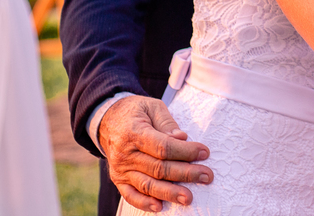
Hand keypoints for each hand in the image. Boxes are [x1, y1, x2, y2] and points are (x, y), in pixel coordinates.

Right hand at [98, 95, 212, 211]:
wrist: (107, 119)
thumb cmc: (136, 111)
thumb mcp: (152, 107)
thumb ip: (167, 123)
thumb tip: (182, 138)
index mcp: (134, 132)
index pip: (163, 147)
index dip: (185, 152)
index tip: (204, 153)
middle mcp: (125, 154)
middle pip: (158, 168)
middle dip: (185, 174)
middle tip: (206, 176)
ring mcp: (120, 169)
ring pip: (147, 184)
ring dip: (169, 193)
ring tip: (189, 197)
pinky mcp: (118, 179)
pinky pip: (130, 195)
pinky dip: (144, 203)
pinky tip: (160, 207)